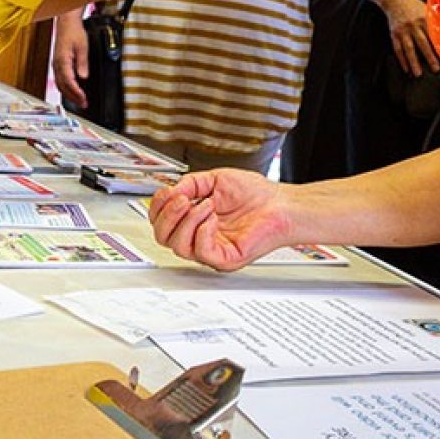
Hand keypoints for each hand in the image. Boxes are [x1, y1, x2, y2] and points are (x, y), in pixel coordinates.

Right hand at [51, 13, 90, 107]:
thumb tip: (83, 76)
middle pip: (63, 86)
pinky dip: (66, 89)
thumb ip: (83, 62)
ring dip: (70, 95)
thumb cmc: (74, 32)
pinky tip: (72, 92)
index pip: (69, 81)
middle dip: (73, 97)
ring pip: (60, 85)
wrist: (66, 24)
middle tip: (84, 104)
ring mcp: (56, 65)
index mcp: (62, 60)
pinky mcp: (58, 65)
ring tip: (80, 101)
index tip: (83, 98)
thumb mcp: (82, 46)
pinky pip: (60, 80)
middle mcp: (57, 65)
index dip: (76, 92)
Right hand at [148, 169, 291, 270]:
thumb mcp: (215, 179)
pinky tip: (213, 216)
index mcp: (194, 221)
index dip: (158, 207)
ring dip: (187, 220)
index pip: (160, 223)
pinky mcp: (225, 258)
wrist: (282, 204)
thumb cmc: (256, 195)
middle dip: (167, 215)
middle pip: (163, 238)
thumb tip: (171, 190)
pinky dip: (202, 230)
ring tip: (205, 204)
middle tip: (182, 199)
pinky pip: (201, 251)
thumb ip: (190, 183)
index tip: (168, 192)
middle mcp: (199, 238)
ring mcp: (212, 250)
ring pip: (178, 247)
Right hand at [381, 0, 439, 76]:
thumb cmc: (412, 4)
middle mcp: (413, 26)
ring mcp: (403, 31)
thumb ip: (434, 19)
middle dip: (429, 57)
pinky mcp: (394, 34)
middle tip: (435, 69)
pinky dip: (401, 59)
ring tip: (418, 73)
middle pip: (422, 43)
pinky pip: (397, 49)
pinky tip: (405, 68)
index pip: (433, 35)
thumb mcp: (425, 8)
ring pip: (409, 48)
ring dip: (413, 62)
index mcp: (423, 19)